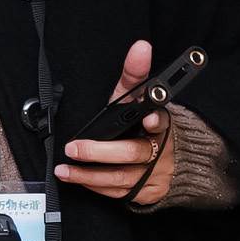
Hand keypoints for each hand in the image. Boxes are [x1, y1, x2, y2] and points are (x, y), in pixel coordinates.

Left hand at [58, 38, 180, 204]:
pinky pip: (120, 193)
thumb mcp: (138, 98)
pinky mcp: (149, 192)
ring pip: (122, 178)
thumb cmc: (145, 125)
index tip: (147, 119)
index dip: (154, 120)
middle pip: (133, 153)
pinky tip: (80, 180)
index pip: (160, 120)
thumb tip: (140, 47)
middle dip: (101, 153)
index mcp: (161, 123)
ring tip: (66, 169)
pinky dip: (98, 187)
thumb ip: (135, 74)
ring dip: (90, 175)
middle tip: (75, 148)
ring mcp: (156, 174)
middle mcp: (161, 150)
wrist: (174, 160)